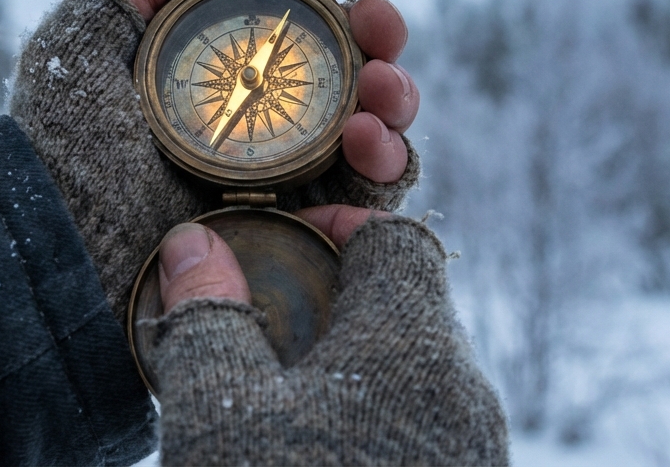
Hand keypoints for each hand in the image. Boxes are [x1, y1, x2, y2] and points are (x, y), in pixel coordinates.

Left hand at [9, 0, 420, 317]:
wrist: (64, 248)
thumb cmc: (62, 148)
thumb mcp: (82, 47)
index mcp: (220, 60)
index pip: (291, 2)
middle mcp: (263, 108)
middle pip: (351, 56)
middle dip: (379, 29)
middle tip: (376, 27)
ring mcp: (290, 169)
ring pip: (375, 120)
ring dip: (394, 95)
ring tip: (377, 94)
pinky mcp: (305, 225)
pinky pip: (371, 195)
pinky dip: (388, 165)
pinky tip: (369, 146)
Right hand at [149, 208, 509, 465]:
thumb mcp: (221, 415)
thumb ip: (209, 319)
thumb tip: (193, 245)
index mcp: (415, 347)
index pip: (399, 241)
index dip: (338, 225)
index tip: (279, 241)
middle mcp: (465, 395)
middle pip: (408, 308)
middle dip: (334, 302)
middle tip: (260, 325)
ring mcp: (476, 456)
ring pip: (416, 377)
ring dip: (350, 369)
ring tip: (275, 402)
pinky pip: (424, 432)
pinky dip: (371, 422)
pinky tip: (313, 455)